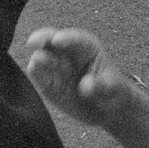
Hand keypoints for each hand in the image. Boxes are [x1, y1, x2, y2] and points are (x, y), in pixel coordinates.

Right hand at [22, 28, 138, 130]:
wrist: (107, 110)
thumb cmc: (114, 92)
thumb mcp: (115, 89)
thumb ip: (101, 86)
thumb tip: (85, 86)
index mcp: (87, 47)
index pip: (75, 39)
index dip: (66, 38)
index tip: (57, 41)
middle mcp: (67, 52)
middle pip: (51, 39)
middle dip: (41, 38)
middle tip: (33, 42)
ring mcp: (55, 66)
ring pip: (41, 55)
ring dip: (38, 59)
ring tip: (39, 65)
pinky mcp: (47, 81)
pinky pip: (37, 74)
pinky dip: (36, 74)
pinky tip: (41, 80)